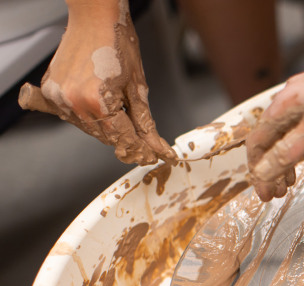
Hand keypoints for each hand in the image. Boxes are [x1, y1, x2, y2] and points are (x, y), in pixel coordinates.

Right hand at [18, 7, 175, 165]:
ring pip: (88, 127)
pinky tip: (100, 107)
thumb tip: (156, 145)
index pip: (122, 137)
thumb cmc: (118, 42)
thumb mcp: (137, 85)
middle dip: (124, 140)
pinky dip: (88, 115)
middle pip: (105, 135)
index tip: (151, 155)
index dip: (139, 148)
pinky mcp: (51, 90)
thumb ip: (144, 120)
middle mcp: (74, 101)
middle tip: (142, 144)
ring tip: (122, 119)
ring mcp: (59, 96)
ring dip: (106, 128)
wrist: (95, 17)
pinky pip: (72, 114)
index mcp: (98, 101)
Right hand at [246, 48, 303, 200]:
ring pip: (288, 133)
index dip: (258, 172)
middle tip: (278, 193)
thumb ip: (288, 152)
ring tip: (291, 180)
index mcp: (283, 106)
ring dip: (287, 159)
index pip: (257, 144)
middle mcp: (290, 99)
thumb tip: (262, 173)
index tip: (264, 195)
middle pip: (270, 140)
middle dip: (271, 169)